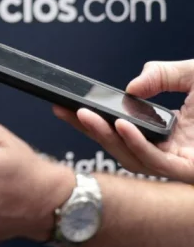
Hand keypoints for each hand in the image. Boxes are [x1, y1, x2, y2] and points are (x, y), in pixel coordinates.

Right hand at [55, 58, 193, 182]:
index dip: (94, 120)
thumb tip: (132, 89)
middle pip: (118, 145)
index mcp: (169, 132)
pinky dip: (133, 144)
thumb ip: (162, 74)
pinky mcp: (188, 171)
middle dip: (88, 129)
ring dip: (104, 137)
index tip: (70, 107)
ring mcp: (178, 163)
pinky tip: (121, 126)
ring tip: (86, 116)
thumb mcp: (193, 75)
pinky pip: (153, 161)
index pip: (122, 130)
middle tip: (65, 110)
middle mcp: (171, 150)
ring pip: (130, 157)